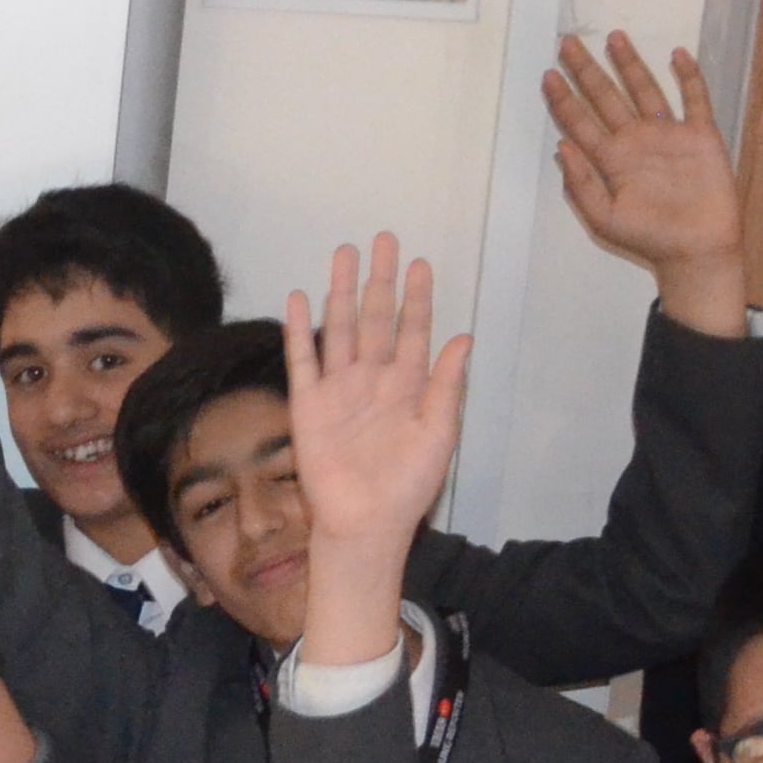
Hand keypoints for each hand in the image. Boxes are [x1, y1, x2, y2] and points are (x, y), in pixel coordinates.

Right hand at [280, 237, 471, 633]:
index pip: (413, 330)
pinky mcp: (308, 405)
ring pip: (339, 328)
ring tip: (344, 254)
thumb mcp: (439, 434)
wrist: (364, 522)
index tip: (420, 264)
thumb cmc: (408, 485)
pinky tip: (299, 299)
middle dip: (379, 279)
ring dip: (340, 291)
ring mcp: (338, 389)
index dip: (417, 298)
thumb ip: (447, 385)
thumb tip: (464, 338)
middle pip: (374, 318)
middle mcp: (373, 379)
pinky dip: (298, 330)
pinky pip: (302, 360)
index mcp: (409, 386)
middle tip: (383, 240)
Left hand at [542, 30, 748, 330]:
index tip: (547, 75)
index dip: (563, 98)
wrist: (696, 250)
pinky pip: (694, 99)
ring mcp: (668, 135)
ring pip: (645, 89)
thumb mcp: (604, 217)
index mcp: (610, 159)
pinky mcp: (700, 135)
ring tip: (614, 37)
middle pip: (606, 96)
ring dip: (630, 63)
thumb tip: (561, 145)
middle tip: (567, 42)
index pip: (580, 121)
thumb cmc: (648, 238)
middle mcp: (636, 140)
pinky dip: (688, 77)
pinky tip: (677, 55)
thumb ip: (581, 182)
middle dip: (587, 70)